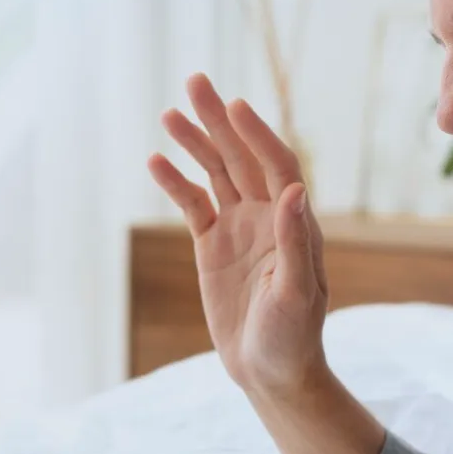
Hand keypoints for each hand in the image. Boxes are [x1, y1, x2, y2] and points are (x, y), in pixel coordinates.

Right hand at [148, 74, 328, 396]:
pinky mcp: (212, 246)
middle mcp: (267, 215)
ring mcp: (237, 228)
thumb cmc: (294, 335)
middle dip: (218, 121)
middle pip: (241, 156)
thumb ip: (295, 241)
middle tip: (195, 82)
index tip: (233, 106)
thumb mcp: (296, 292)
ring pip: (214, 173)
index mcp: (294, 221)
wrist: (271, 371)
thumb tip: (296, 190)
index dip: (256, 134)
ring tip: (169, 113)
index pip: (276, 164)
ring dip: (194, 142)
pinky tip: (156, 160)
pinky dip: (175, 183)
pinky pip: (192, 204)